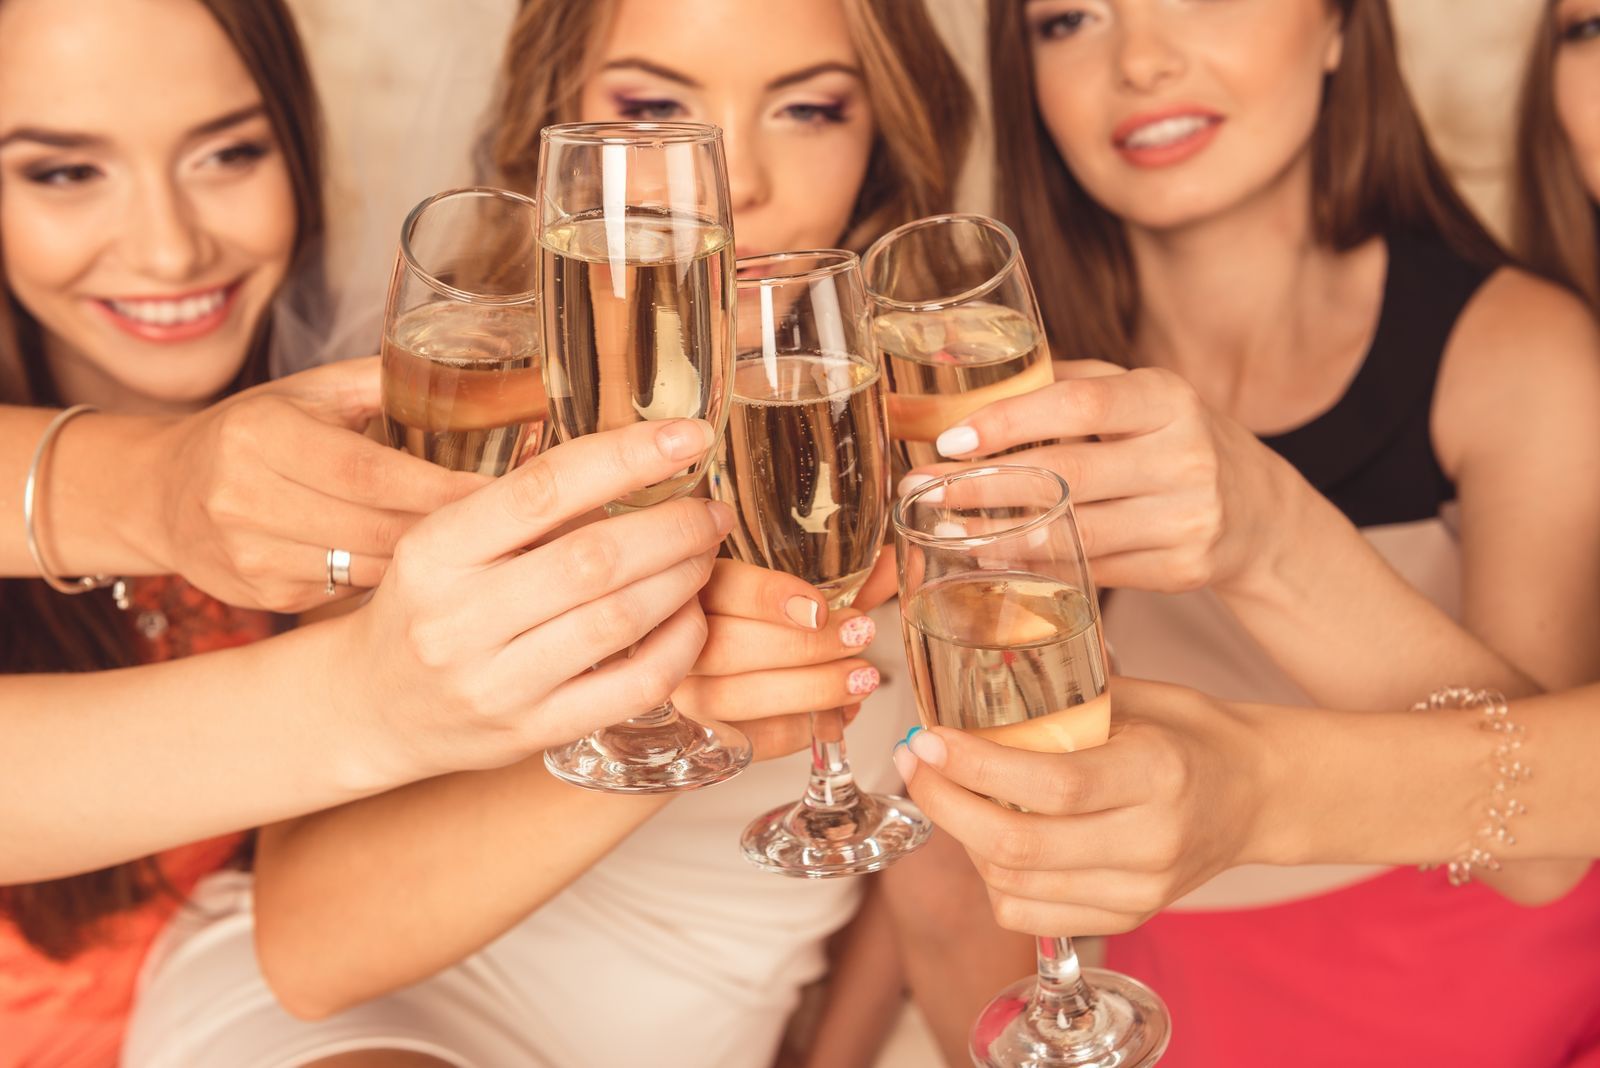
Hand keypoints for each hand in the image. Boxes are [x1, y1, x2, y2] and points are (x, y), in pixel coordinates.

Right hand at [135, 357, 484, 611]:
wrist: (159, 493)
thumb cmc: (250, 433)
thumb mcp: (302, 393)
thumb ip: (377, 382)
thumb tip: (466, 372)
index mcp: (262, 434)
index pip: (370, 470)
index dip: (440, 488)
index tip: (501, 495)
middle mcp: (245, 496)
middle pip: (374, 525)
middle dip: (447, 531)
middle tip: (512, 531)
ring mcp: (249, 553)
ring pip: (366, 565)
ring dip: (427, 562)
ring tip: (482, 553)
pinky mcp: (260, 593)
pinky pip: (346, 588)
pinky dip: (390, 579)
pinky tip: (424, 573)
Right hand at [334, 419, 731, 777]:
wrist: (372, 708)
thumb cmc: (427, 608)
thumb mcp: (447, 545)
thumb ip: (525, 509)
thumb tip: (636, 454)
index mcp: (434, 552)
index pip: (543, 489)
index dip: (626, 456)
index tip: (687, 436)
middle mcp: (456, 619)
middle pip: (593, 559)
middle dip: (672, 527)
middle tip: (709, 511)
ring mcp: (495, 684)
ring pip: (618, 621)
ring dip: (682, 580)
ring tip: (704, 555)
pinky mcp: (531, 733)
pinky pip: (631, 686)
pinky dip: (679, 646)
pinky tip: (692, 617)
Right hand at [674, 559, 882, 759]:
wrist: (693, 676)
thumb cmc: (750, 627)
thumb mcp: (792, 595)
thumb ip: (842, 581)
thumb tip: (905, 563)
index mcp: (694, 585)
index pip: (723, 588)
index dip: (771, 599)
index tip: (820, 609)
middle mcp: (672, 638)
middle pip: (728, 646)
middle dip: (805, 647)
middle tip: (861, 638)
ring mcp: (676, 691)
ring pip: (733, 696)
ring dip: (807, 691)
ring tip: (860, 680)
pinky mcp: (693, 737)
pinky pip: (742, 739)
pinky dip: (795, 731)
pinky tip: (833, 716)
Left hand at [891, 678, 1272, 934]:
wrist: (1258, 795)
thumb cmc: (1191, 734)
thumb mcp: (1139, 698)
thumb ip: (1063, 699)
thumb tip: (969, 681)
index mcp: (1158, 774)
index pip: (1050, 785)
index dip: (975, 767)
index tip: (929, 739)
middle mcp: (1150, 843)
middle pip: (1019, 846)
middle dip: (946, 804)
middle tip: (915, 762)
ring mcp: (1140, 891)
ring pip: (1013, 884)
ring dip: (961, 839)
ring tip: (947, 793)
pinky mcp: (1127, 917)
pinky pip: (1028, 913)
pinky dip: (991, 877)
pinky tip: (985, 837)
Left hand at [901, 360, 1295, 592]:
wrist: (1257, 512)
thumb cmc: (1172, 441)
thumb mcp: (1139, 397)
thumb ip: (1067, 384)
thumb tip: (972, 378)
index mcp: (1167, 398)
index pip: (1080, 404)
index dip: (1009, 422)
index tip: (951, 441)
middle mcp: (1186, 455)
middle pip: (1068, 474)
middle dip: (983, 487)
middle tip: (922, 491)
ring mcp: (1188, 518)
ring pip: (1075, 533)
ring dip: (999, 536)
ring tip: (944, 532)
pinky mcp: (1183, 569)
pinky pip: (1094, 572)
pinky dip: (1037, 568)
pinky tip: (994, 561)